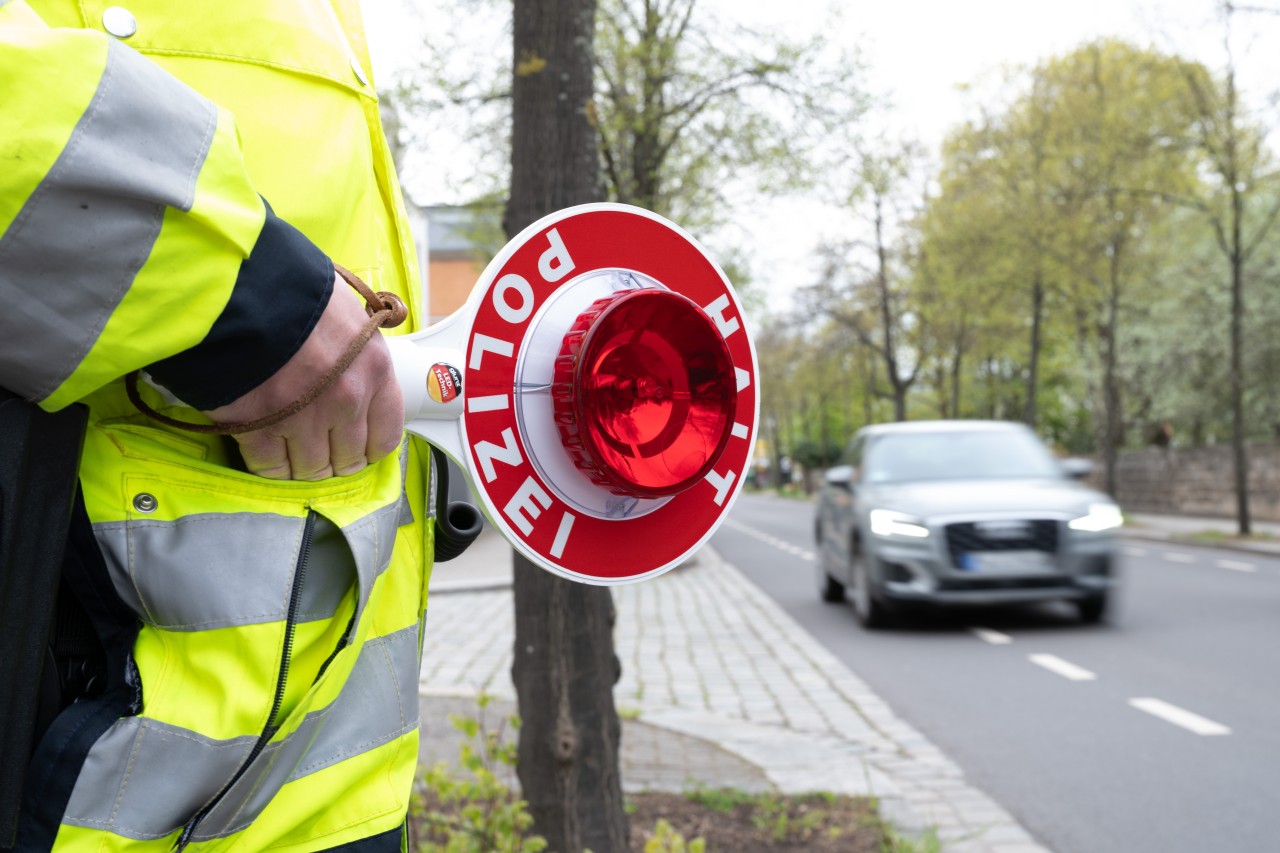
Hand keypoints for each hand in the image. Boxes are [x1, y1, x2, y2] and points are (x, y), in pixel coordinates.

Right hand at [204, 275, 404, 479]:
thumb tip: (353, 363)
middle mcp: (346, 400)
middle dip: (336, 462)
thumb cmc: (290, 289)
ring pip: (311, 469)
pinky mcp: (260, 427)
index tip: (360, 447)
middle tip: (323, 456)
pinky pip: (271, 467)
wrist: (238, 287)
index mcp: (373, 369)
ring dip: (304, 469)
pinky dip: (269, 468)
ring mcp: (304, 418)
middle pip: (348, 459)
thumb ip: (353, 350)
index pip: (386, 434)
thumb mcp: (344, 312)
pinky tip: (267, 456)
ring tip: (295, 459)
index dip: (371, 447)